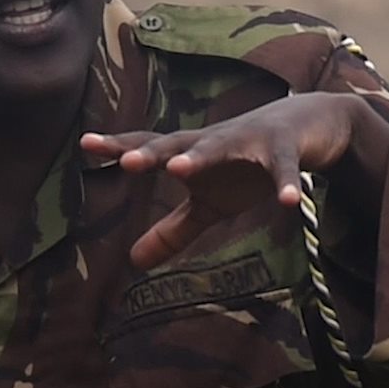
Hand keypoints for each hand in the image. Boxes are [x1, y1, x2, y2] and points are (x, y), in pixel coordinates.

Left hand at [83, 93, 388, 269]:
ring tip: (179, 170)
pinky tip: (290, 202)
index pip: (149, 147)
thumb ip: (174, 229)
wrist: (303, 125)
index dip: (119, 147)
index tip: (85, 145)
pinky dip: (287, 184)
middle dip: (152, 151)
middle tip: (126, 161)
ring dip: (202, 156)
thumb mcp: (209, 202)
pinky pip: (284, 169)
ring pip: (222, 147)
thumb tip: (133, 262)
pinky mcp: (284, 148)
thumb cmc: (245, 164)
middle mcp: (213, 141)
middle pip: (178, 144)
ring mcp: (249, 140)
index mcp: (191, 152)